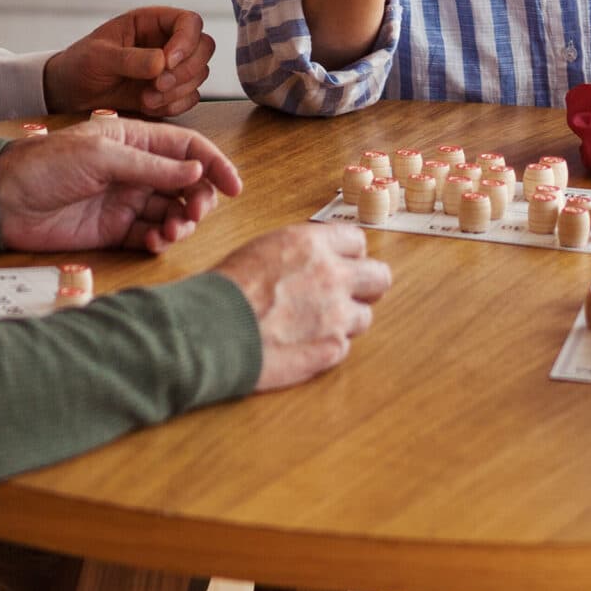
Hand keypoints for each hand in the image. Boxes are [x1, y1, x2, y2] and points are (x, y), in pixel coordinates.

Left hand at [0, 121, 243, 253]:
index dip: (214, 166)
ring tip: (172, 231)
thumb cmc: (45, 164)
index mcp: (134, 139)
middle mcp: (135, 169)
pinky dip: (160, 240)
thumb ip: (151, 167)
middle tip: (194, 214)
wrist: (2, 200)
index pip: (187, 149)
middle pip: (186, 184)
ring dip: (181, 222)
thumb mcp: (102, 156)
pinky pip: (150, 235)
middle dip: (199, 199)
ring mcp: (125, 200)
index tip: (234, 187)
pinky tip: (155, 242)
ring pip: (171, 212)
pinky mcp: (113, 230)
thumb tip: (196, 174)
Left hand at [44, 6, 215, 118]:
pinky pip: (190, 98)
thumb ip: (130, 58)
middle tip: (157, 85)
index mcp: (151, 22)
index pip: (189, 22)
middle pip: (203, 48)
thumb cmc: (81, 64)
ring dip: (177, 91)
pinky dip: (174, 105)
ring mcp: (170, 68)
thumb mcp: (99, 56)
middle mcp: (166, 42)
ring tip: (145, 98)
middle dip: (185, 70)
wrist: (70, 93)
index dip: (186, 41)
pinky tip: (148, 106)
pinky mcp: (169, 92)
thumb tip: (161, 63)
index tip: (167, 63)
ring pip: (200, 74)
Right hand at [210, 223, 393, 391]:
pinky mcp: (331, 349)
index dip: (348, 255)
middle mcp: (332, 275)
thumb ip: (298, 253)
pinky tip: (301, 345)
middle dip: (366, 286)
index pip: (357, 241)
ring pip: (364, 316)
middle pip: (379, 277)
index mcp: (312, 244)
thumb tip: (311, 260)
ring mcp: (336, 315)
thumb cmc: (225, 291)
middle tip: (348, 294)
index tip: (342, 264)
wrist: (211, 331)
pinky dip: (327, 347)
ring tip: (313, 325)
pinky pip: (343, 347)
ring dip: (345, 320)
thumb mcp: (262, 250)